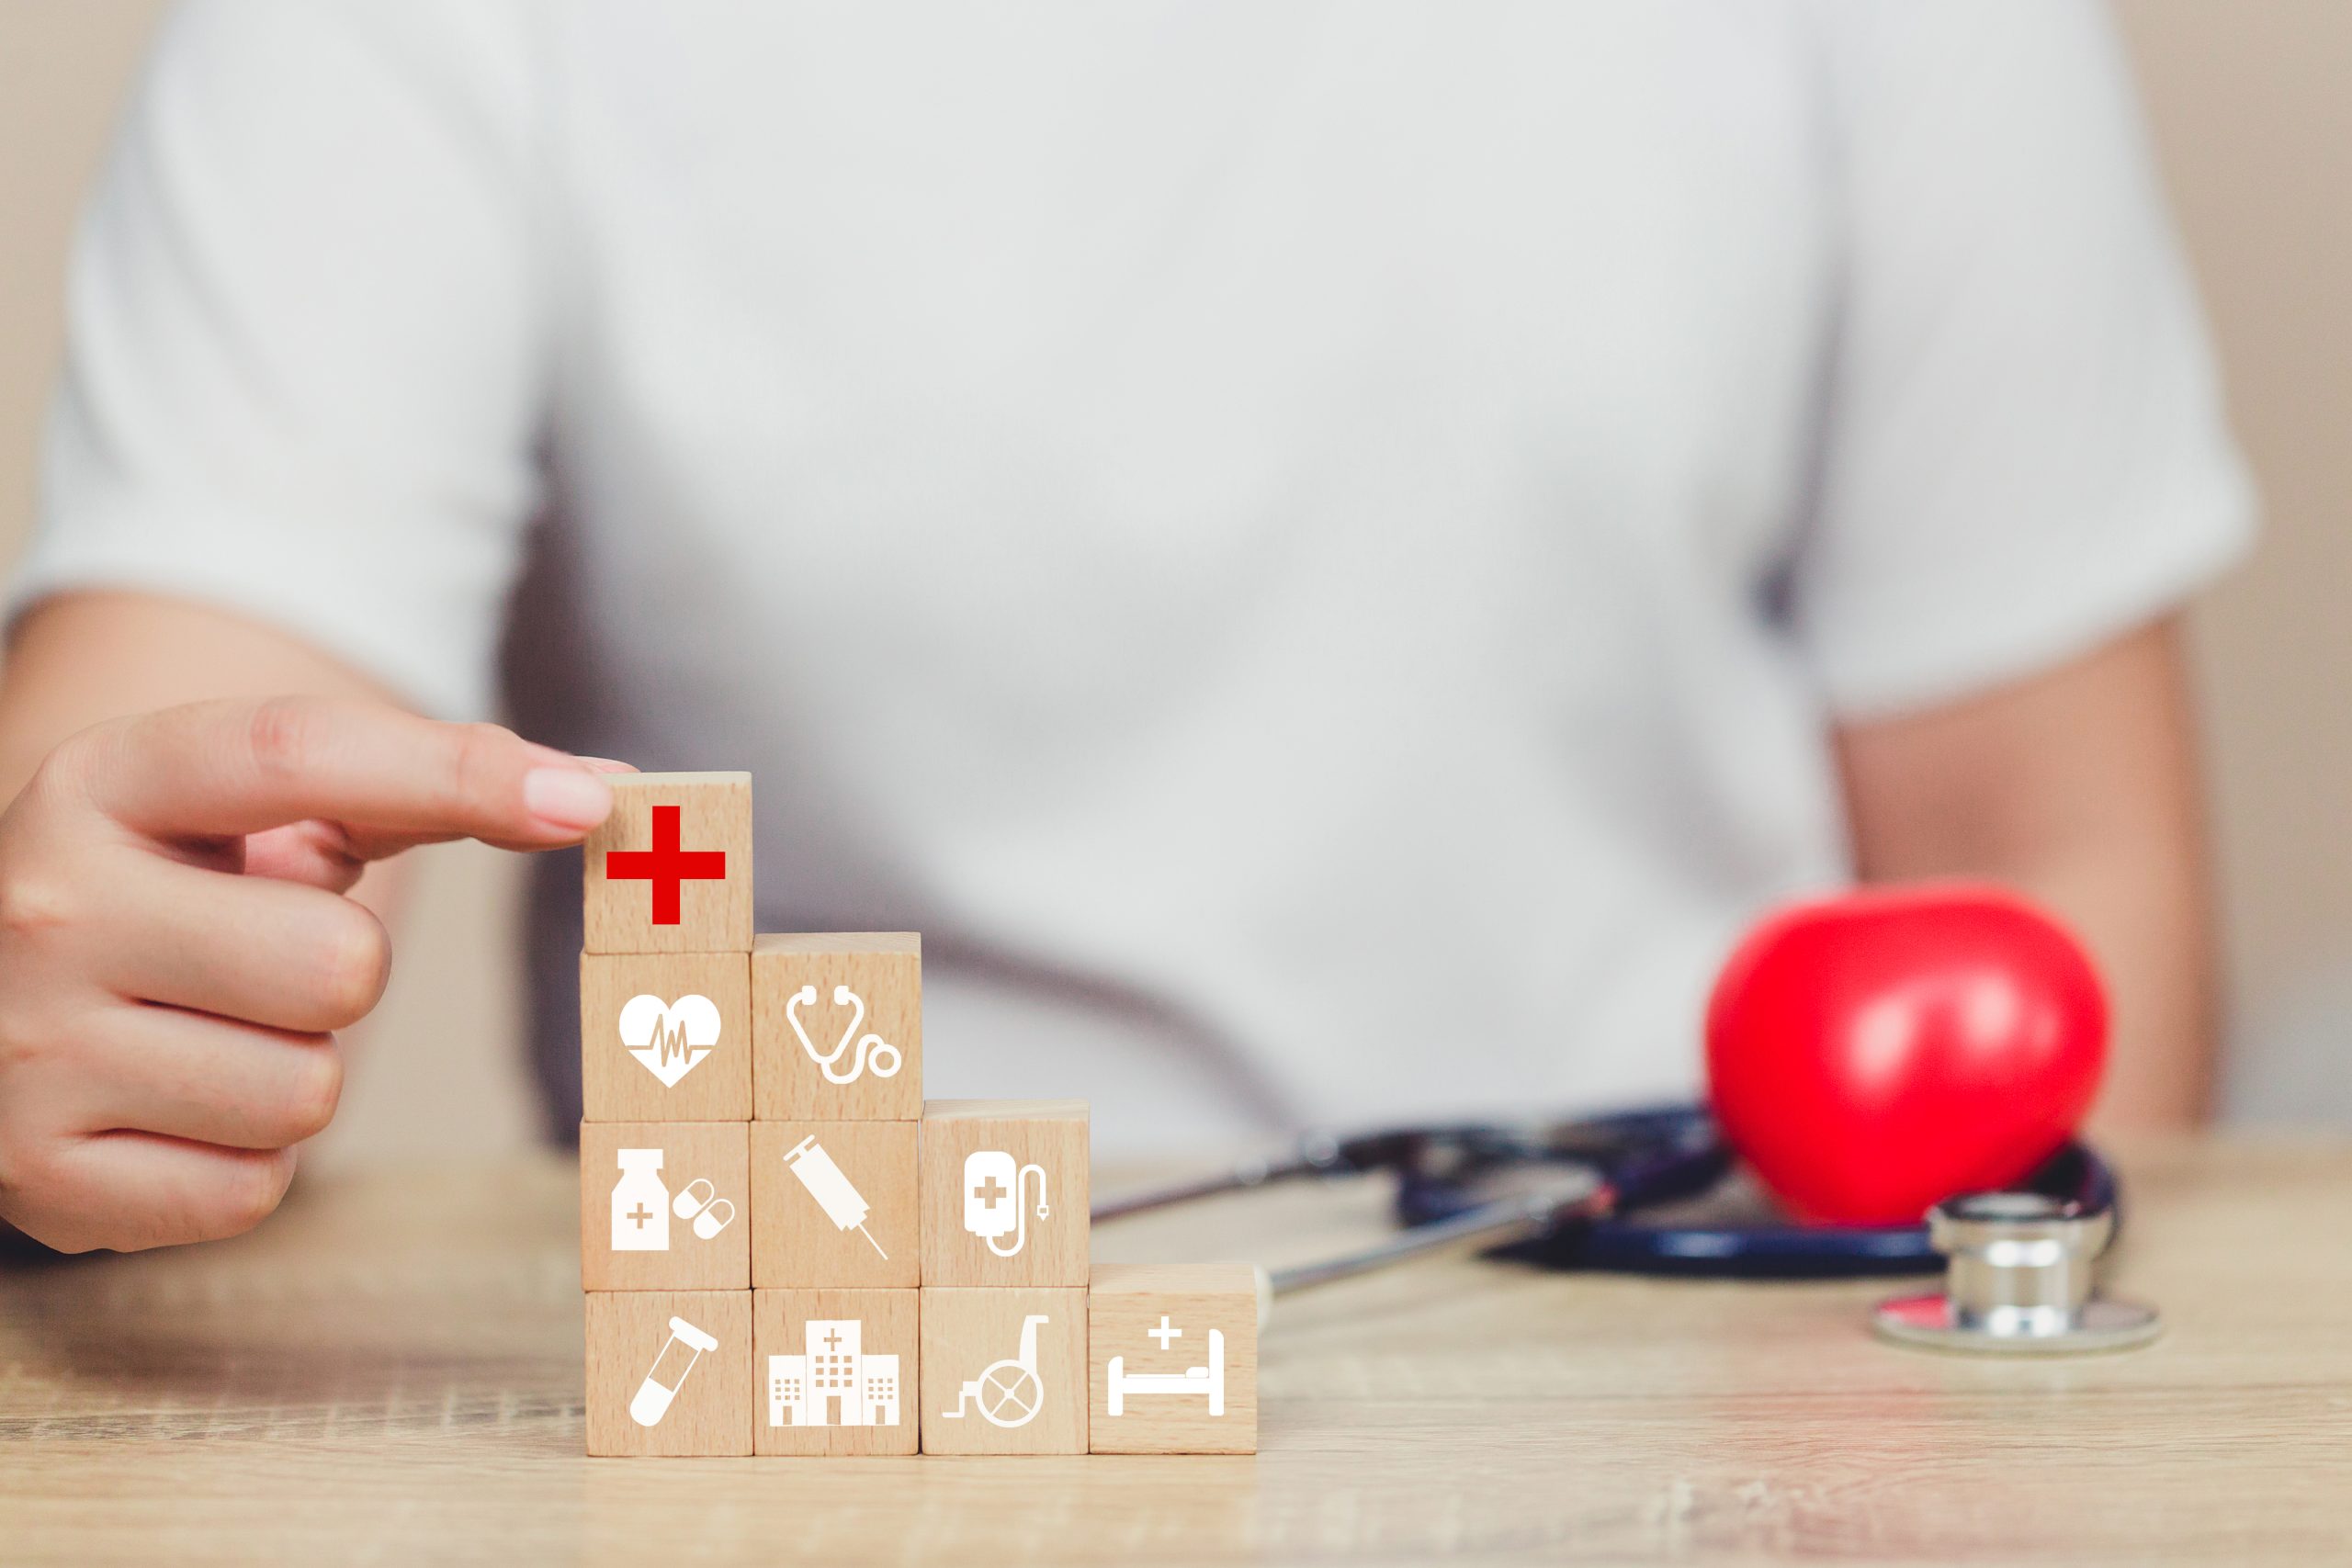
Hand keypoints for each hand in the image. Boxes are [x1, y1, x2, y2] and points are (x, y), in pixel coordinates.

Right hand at [0, 696, 619, 1252]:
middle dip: (340, 973)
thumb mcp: (243, 815)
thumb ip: (409, 786)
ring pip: (308, 1091)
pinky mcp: (39, 1177)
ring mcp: (29, 1048)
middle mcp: (49, 904)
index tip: (587, 801)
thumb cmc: (164, 895)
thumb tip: (600, 788)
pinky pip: (254, 1190)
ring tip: (204, 1036)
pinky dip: (243, 1162)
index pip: (300, 751)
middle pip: (341, 963)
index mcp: (105, 781)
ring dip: (294, 1070)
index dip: (460, 772)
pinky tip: (173, 1110)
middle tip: (258, 964)